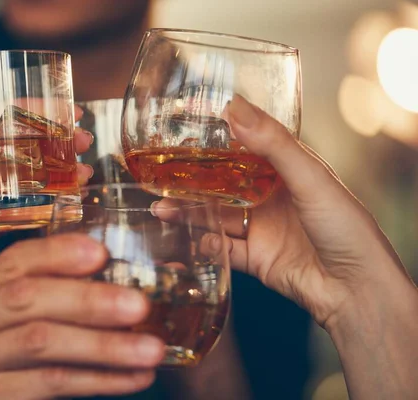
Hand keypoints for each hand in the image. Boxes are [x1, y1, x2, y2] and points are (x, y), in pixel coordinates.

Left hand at [0, 107, 94, 303]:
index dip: (28, 111)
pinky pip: (21, 217)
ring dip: (59, 173)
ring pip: (28, 180)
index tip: (59, 109)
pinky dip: (46, 210)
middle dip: (56, 140)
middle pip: (22, 146)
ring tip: (85, 171)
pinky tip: (70, 202)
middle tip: (84, 137)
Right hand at [0, 234, 163, 399]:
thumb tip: (122, 272)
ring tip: (150, 349)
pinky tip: (133, 377)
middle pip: (26, 298)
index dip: (58, 253)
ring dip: (104, 345)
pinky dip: (100, 379)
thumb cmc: (6, 345)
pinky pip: (52, 383)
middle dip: (88, 300)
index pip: (16, 260)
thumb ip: (55, 287)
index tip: (101, 253)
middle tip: (139, 305)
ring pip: (41, 343)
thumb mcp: (16, 310)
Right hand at [154, 95, 411, 327]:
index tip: (185, 132)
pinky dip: (206, 245)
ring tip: (161, 207)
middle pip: (223, 185)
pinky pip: (223, 250)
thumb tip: (235, 108)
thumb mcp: (311, 178)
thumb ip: (273, 144)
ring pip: (217, 217)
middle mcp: (272, 198)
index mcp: (289, 172)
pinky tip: (193, 239)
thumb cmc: (346, 229)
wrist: (355, 291)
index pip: (246, 149)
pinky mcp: (256, 259)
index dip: (217, 141)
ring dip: (190, 213)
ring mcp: (262, 229)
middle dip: (193, 181)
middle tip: (162, 174)